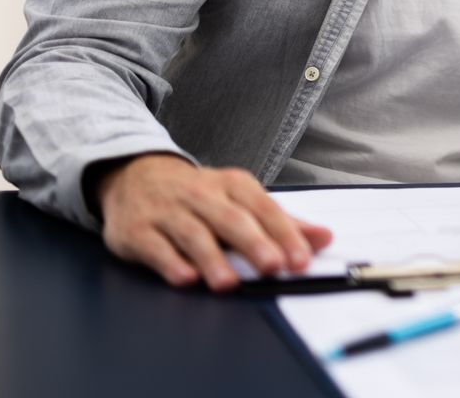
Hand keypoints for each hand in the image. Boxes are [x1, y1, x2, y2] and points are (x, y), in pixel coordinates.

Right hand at [93, 153, 333, 290]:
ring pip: (193, 234)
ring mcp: (168, 211)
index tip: (301, 259)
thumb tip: (324, 238)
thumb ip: (281, 222)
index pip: (263, 208)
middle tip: (273, 267)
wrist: (135, 177)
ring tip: (229, 283)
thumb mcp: (240, 200)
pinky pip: (155, 247)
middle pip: (231, 219)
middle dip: (254, 243)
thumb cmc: (200, 196)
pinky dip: (170, 263)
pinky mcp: (138, 230)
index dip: (284, 233)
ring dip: (212, 259)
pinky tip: (185, 278)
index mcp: (233, 185)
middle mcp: (202, 195)